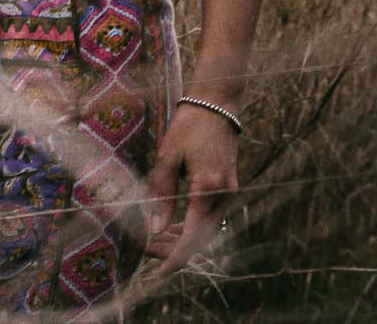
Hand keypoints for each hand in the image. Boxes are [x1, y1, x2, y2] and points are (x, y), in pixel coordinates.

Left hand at [143, 102, 238, 273]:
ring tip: (155, 239)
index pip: (193, 235)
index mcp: (208, 187)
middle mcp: (223, 195)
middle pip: (199, 236)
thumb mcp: (168, 155)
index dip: (176, 256)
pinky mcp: (228, 188)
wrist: (217, 103)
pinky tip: (175, 225)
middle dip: (173, 247)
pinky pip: (210, 216)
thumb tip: (154, 229)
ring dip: (182, 237)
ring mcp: (228, 192)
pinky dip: (192, 224)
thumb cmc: (190, 124)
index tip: (161, 271)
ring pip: (205, 229)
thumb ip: (161, 193)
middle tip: (147, 250)